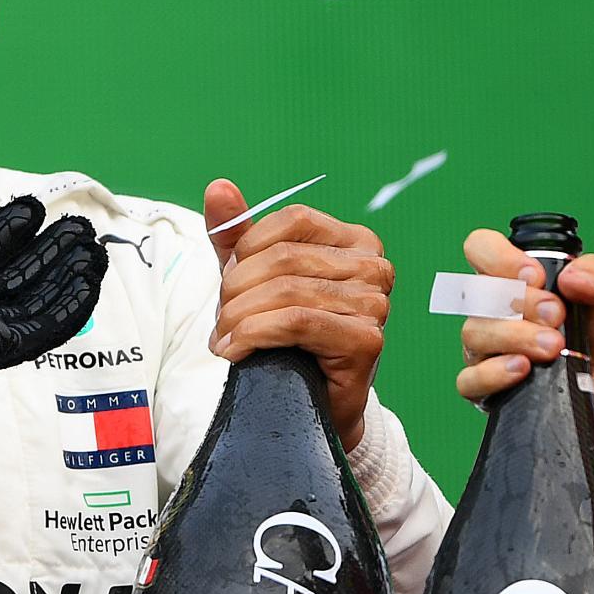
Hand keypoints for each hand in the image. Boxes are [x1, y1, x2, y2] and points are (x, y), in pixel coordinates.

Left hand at [0, 151, 107, 411]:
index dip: (12, 229)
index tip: (34, 205)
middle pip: (20, 275)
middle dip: (50, 251)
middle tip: (77, 225)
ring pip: (36, 300)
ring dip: (66, 276)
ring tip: (92, 250)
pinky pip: (38, 331)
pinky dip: (65, 310)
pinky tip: (87, 285)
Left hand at [204, 180, 391, 450]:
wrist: (311, 407)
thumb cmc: (286, 340)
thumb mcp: (254, 280)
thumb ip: (236, 235)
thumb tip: (218, 187)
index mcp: (356, 241)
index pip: (291, 221)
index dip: (247, 250)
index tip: (227, 284)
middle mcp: (374, 267)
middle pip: (285, 257)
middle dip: (237, 290)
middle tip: (220, 322)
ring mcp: (376, 303)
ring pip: (286, 291)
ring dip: (239, 318)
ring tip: (224, 340)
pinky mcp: (366, 340)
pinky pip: (295, 322)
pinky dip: (253, 335)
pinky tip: (236, 351)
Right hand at [454, 228, 593, 458]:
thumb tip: (571, 277)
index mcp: (514, 277)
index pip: (480, 248)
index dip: (499, 257)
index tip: (536, 276)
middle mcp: (494, 309)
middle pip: (478, 294)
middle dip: (522, 302)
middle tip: (558, 315)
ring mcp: (487, 349)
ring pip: (475, 334)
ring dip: (516, 336)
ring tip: (554, 346)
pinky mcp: (488, 388)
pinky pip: (470, 380)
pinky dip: (493, 373)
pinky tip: (523, 369)